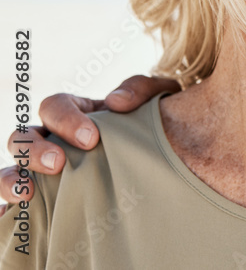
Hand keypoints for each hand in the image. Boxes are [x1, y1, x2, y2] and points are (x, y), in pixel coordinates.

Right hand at [0, 75, 179, 212]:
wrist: (168, 158)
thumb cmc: (157, 123)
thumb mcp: (155, 99)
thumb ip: (140, 90)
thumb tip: (116, 101)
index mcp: (76, 114)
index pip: (54, 106)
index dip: (65, 119)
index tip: (91, 139)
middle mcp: (53, 140)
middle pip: (22, 137)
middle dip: (34, 150)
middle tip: (60, 163)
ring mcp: (44, 171)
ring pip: (11, 171)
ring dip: (12, 179)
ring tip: (28, 193)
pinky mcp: (45, 202)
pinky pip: (13, 207)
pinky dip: (5, 211)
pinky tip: (10, 216)